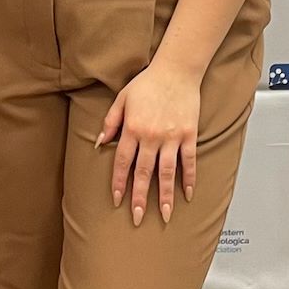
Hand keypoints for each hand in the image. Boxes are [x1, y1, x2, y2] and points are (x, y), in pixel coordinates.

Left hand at [98, 61, 201, 225]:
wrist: (176, 69)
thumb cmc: (147, 82)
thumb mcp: (122, 98)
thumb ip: (110, 122)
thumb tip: (99, 143)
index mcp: (132, 128)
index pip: (123, 162)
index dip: (119, 183)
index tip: (117, 200)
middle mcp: (151, 136)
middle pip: (143, 173)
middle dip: (139, 198)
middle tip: (137, 218)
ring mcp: (171, 137)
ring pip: (167, 173)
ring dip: (165, 196)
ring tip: (164, 215)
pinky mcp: (188, 134)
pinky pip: (189, 161)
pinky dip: (188, 178)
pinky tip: (187, 194)